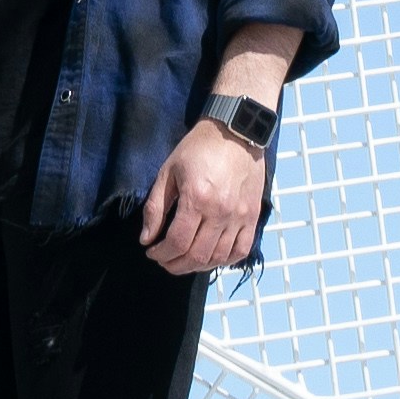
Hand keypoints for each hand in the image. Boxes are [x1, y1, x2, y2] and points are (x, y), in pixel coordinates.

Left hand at [138, 111, 267, 276]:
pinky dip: (225, 261)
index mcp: (196, 199)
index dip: (161, 254)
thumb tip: (146, 239)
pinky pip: (241, 250)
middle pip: (197, 255)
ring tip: (184, 261)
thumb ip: (156, 207)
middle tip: (164, 261)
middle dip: (175, 265)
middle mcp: (220, 212)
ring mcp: (240, 216)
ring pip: (218, 258)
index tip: (152, 252)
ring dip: (197, 267)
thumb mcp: (168, 171)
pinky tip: (211, 258)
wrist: (235, 131)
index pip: (177, 242)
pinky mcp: (253, 216)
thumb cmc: (198, 148)